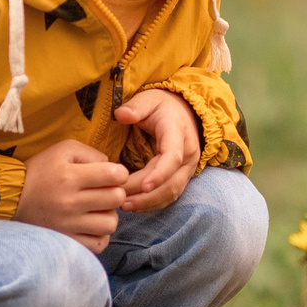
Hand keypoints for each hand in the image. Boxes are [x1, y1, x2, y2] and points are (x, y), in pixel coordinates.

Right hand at [15, 139, 128, 252]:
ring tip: (96, 209)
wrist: (12, 198)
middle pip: (116, 198)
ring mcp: (68, 225)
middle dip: (114, 192)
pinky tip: (91, 225)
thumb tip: (115, 171)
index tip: (110, 175)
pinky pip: (99, 244)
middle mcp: (70, 202)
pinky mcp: (67, 241)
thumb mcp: (63, 150)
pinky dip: (99, 234)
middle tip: (102, 191)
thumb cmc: (41, 171)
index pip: (115, 175)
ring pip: (111, 223)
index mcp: (70, 176)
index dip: (119, 173)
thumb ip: (92, 154)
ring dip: (108, 215)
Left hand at [115, 89, 200, 214]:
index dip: (159, 173)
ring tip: (124, 206)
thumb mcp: (148, 99)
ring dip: (148, 202)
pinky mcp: (182, 177)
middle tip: (118, 198)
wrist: (182, 112)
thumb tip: (121, 115)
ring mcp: (187, 168)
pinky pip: (170, 195)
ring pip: (171, 192)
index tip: (142, 186)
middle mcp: (187, 154)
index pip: (172, 158)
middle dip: (144, 193)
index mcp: (178, 134)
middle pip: (169, 181)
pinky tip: (134, 206)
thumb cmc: (161, 106)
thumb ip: (135, 107)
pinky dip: (153, 203)